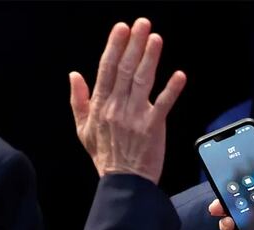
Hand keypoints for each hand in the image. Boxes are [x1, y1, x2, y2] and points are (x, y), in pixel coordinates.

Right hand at [69, 18, 185, 183]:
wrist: (123, 182)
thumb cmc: (105, 156)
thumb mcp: (82, 129)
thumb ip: (79, 100)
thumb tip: (74, 75)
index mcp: (100, 104)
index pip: (106, 69)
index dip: (115, 46)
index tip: (122, 28)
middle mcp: (116, 107)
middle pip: (125, 69)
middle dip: (134, 44)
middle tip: (142, 24)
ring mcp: (135, 116)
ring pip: (142, 81)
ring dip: (150, 58)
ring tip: (156, 39)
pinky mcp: (153, 127)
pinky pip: (163, 104)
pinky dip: (171, 89)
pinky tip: (179, 75)